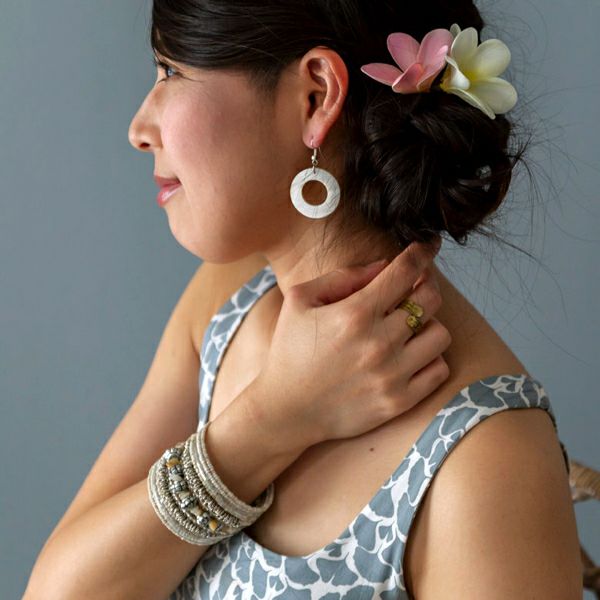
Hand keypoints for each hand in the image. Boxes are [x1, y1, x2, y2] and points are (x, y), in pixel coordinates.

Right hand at [248, 239, 451, 448]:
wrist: (286, 410)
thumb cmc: (290, 349)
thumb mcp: (300, 301)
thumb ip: (343, 277)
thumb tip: (384, 266)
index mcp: (355, 314)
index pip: (405, 271)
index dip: (422, 252)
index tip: (427, 246)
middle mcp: (379, 343)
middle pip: (431, 299)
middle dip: (424, 287)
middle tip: (411, 290)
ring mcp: (392, 375)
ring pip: (440, 334)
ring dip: (428, 325)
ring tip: (407, 328)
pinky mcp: (399, 401)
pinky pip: (439, 369)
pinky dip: (430, 358)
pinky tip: (410, 355)